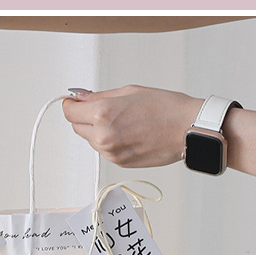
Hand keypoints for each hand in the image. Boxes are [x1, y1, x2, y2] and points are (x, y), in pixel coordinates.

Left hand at [62, 85, 200, 167]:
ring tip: (122, 119)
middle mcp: (103, 137)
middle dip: (83, 116)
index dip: (70, 105)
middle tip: (99, 107)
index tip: (73, 101)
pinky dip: (110, 140)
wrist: (185, 129)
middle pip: (77, 127)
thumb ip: (99, 97)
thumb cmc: (164, 107)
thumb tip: (81, 98)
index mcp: (103, 114)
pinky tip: (128, 131)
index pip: (70, 113)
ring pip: (91, 140)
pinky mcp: (119, 162)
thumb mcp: (128, 92)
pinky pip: (105, 149)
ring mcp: (111, 153)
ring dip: (97, 129)